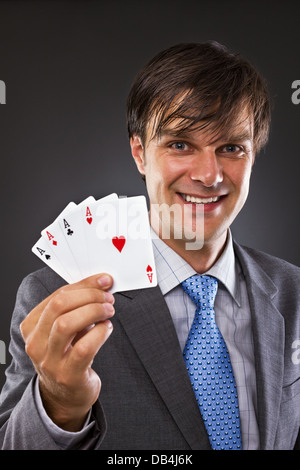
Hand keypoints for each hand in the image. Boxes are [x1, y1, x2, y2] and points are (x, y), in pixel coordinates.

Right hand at [20, 273, 114, 431]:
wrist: (66, 395)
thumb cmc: (69, 354)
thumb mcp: (67, 327)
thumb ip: (79, 305)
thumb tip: (102, 283)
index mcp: (32, 326)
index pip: (57, 296)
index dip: (84, 285)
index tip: (104, 281)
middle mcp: (35, 343)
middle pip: (58, 306)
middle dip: (89, 296)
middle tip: (108, 298)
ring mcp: (50, 361)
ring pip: (66, 324)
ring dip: (93, 311)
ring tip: (108, 311)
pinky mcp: (68, 376)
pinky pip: (84, 348)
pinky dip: (99, 333)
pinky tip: (106, 329)